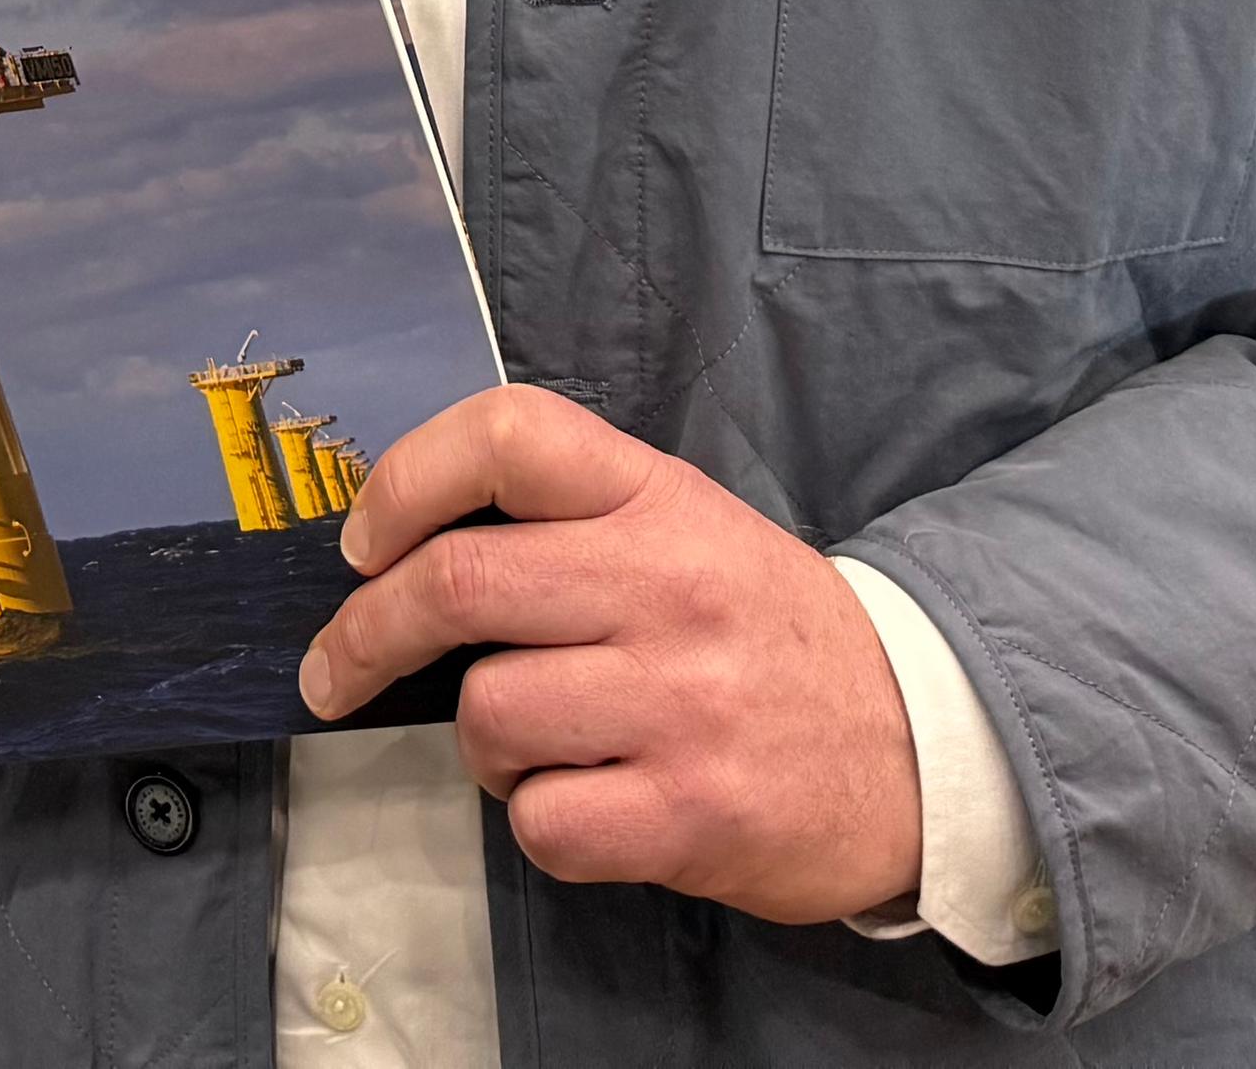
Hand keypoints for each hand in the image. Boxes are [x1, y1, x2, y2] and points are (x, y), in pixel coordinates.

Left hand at [298, 381, 921, 924]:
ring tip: (529, 744)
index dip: (404, 480)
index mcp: (658, 498)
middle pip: (457, 584)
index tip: (361, 544)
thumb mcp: (687, 527)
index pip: (507, 435)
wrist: (917, 744)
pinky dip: (536, 819)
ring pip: (488, 713)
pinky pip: (541, 820)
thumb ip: (568, 519)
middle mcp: (667, 586)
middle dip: (364, 634)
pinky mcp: (689, 815)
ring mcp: (680, 704)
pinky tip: (580, 801)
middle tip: (337, 669)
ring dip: (478, 743)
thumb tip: (403, 550)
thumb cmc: (767, 633)